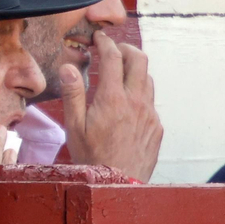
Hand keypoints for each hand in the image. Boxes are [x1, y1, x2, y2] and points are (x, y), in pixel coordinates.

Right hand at [60, 31, 162, 182]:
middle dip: (126, 49)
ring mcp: (149, 114)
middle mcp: (136, 102)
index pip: (113, 58)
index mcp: (113, 99)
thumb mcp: (75, 127)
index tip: (99, 38)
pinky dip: (140, 93)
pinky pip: (151, 102)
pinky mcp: (156, 127)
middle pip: (139, 59)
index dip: (106, 42)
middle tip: (113, 50)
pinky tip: (127, 104)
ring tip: (120, 75)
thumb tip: (68, 67)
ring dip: (135, 70)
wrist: (118, 185)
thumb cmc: (93, 158)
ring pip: (148, 79)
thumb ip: (73, 94)